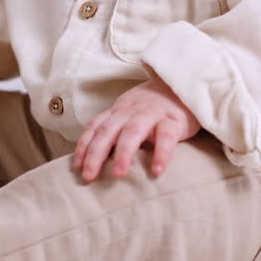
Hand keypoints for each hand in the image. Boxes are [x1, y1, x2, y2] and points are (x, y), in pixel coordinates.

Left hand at [73, 74, 200, 181]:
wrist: (184, 84)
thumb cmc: (155, 106)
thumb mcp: (131, 114)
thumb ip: (117, 131)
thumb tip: (97, 160)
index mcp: (119, 111)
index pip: (96, 126)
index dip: (84, 145)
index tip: (76, 166)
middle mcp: (132, 111)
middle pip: (108, 130)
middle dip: (95, 153)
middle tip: (88, 176)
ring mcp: (153, 114)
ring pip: (133, 131)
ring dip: (124, 153)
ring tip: (119, 175)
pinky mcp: (174, 120)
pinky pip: (167, 136)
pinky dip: (161, 153)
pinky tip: (157, 170)